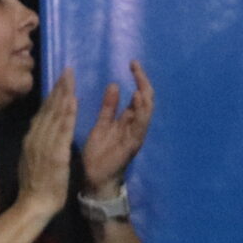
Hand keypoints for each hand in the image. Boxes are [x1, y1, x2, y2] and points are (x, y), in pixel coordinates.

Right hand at [18, 69, 77, 217]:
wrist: (33, 205)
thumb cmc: (36, 186)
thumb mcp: (32, 159)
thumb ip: (37, 144)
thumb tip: (39, 130)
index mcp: (32, 139)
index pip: (43, 113)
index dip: (53, 96)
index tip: (61, 81)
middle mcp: (36, 137)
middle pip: (48, 109)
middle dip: (59, 88)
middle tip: (67, 70)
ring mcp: (45, 144)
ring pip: (55, 114)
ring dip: (63, 94)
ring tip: (70, 77)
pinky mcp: (55, 152)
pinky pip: (62, 129)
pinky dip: (67, 113)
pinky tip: (73, 100)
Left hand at [80, 60, 154, 197]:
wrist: (94, 179)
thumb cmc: (98, 153)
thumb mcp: (102, 125)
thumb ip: (109, 107)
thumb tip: (115, 84)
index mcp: (128, 119)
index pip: (138, 94)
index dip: (138, 78)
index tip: (132, 63)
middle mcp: (135, 124)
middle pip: (146, 99)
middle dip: (143, 81)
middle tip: (135, 65)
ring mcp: (136, 134)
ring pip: (147, 110)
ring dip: (145, 94)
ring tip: (139, 78)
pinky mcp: (133, 143)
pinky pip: (141, 125)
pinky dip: (142, 111)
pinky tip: (138, 98)